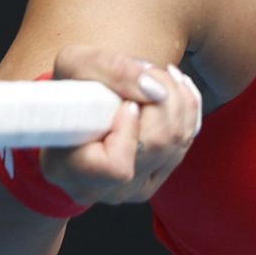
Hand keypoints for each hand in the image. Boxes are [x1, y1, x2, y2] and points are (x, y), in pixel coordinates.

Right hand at [40, 45, 202, 204]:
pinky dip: (187, 109)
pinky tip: (173, 89)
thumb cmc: (68, 91)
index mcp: (72, 171)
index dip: (128, 130)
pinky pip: (185, 143)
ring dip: (178, 98)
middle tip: (149, 72)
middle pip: (157, 145)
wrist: (75, 109)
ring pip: (177, 142)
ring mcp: (134, 189)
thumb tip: (155, 89)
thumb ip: (111, 71)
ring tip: (161, 75)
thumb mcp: (73, 65)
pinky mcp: (156, 177)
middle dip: (163, 97)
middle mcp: (104, 189)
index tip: (124, 104)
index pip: (117, 166)